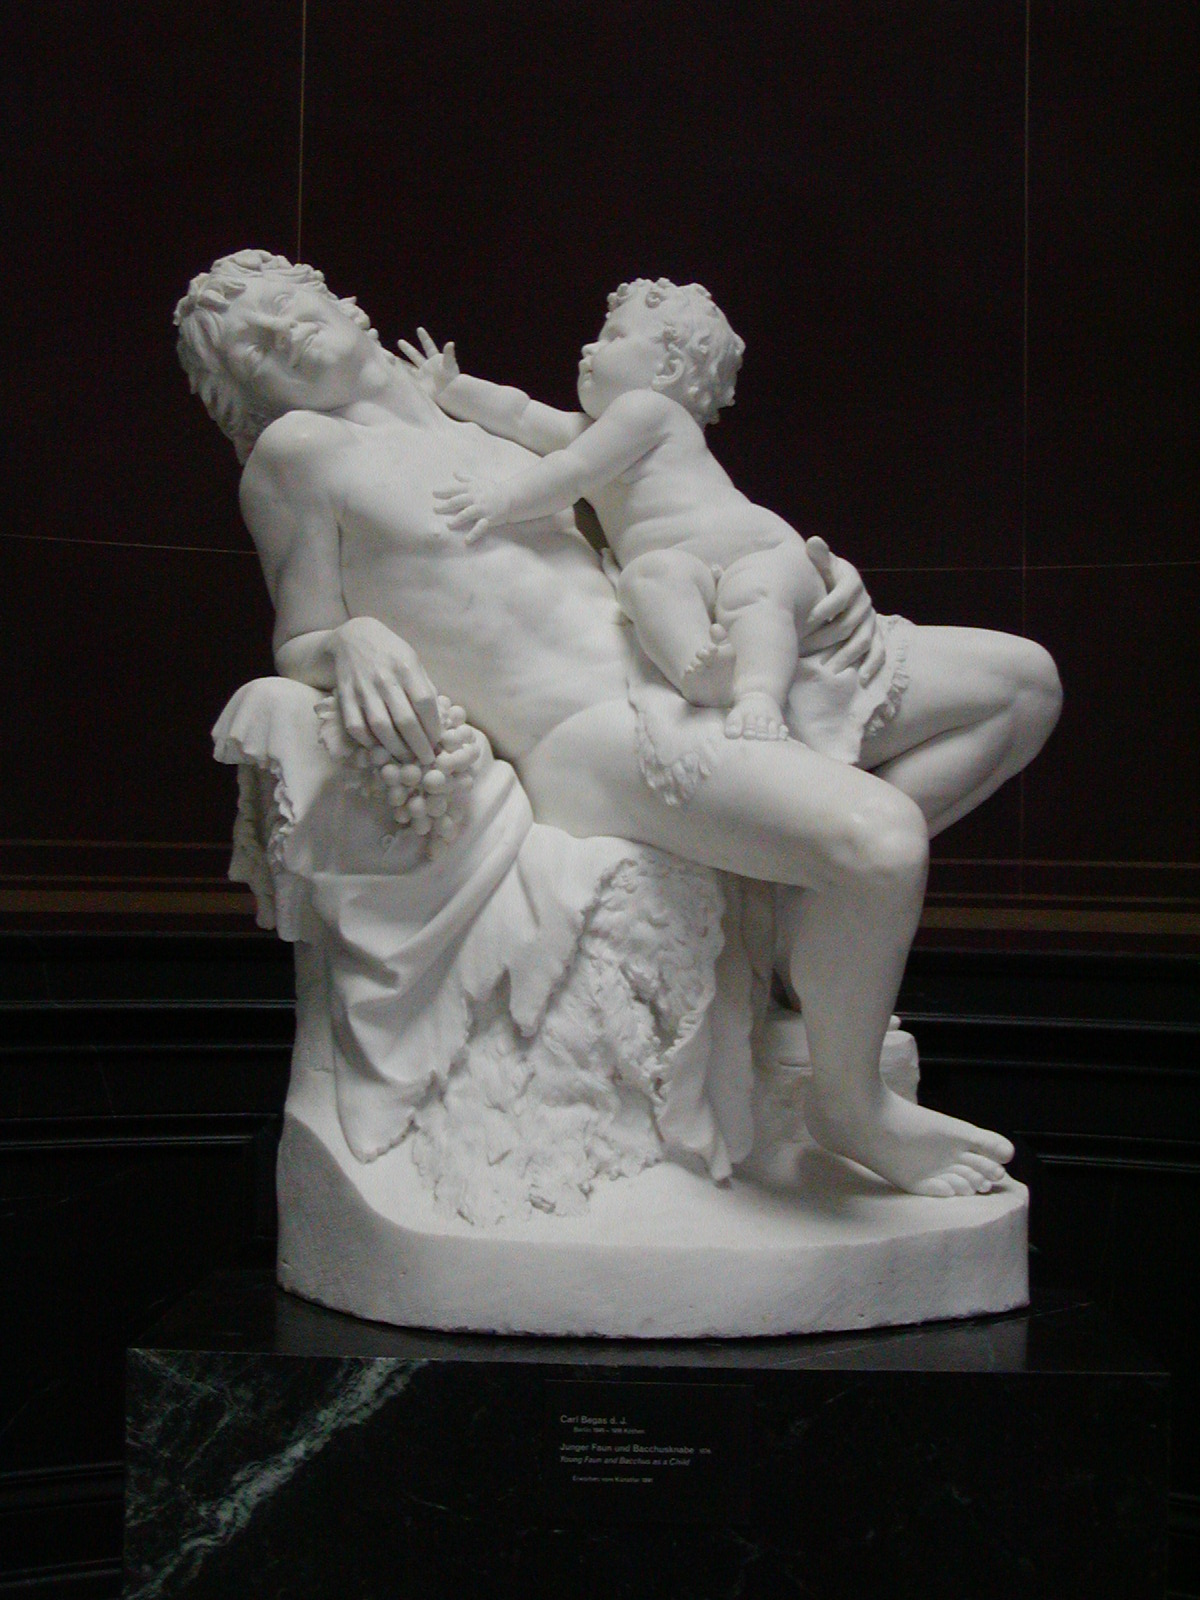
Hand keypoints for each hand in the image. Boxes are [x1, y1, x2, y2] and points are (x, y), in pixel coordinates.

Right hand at [329, 616, 441, 762]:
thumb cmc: (390, 652)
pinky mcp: (345, 696)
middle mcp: (384, 678)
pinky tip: (380, 748)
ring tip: (407, 759)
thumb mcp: (413, 660)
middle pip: (405, 720)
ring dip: (396, 749)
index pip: (425, 703)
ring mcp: (362, 688)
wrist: (352, 637)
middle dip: (418, 745)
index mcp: (406, 666)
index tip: (438, 741)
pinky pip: (356, 727)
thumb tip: (439, 719)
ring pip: (380, 727)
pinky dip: (369, 742)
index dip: (433, 726)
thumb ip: (424, 687)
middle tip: (426, 760)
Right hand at [397, 326, 459, 399]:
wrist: (449, 395)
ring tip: (392, 358)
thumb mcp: (450, 365)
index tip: (419, 329)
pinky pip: (408, 379)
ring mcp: (422, 376)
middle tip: (399, 341)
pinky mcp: (419, 385)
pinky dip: (401, 376)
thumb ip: (449, 354)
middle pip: (415, 355)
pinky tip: (392, 373)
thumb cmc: (451, 380)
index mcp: (435, 360)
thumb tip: (450, 343)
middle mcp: (427, 367)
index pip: (429, 346)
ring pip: (409, 367)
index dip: (424, 338)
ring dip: (401, 363)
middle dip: (407, 349)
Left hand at [433, 473, 509, 540]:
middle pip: (457, 501)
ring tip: (448, 525)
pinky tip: (466, 541)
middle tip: (435, 509)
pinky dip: (473, 534)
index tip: (433, 493)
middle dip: (445, 506)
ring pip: (466, 514)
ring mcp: (482, 509)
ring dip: (457, 520)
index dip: (444, 491)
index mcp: (472, 488)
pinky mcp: (488, 519)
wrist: (510, 498)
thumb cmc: (492, 489)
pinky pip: (479, 527)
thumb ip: (465, 478)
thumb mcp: (479, 481)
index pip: (455, 489)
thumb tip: (454, 472)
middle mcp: (475, 498)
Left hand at [801, 536, 885, 683]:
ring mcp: (871, 620)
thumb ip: (819, 557)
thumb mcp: (823, 566)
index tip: (808, 619)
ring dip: (846, 656)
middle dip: (829, 637)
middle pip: (850, 622)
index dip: (827, 606)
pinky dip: (872, 665)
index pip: (843, 593)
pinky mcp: (876, 635)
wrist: (838, 589)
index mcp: (852, 582)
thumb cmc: (825, 578)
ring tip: (828, 669)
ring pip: (863, 640)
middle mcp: (864, 601)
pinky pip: (878, 652)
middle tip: (808, 650)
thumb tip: (814, 542)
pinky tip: (861, 678)